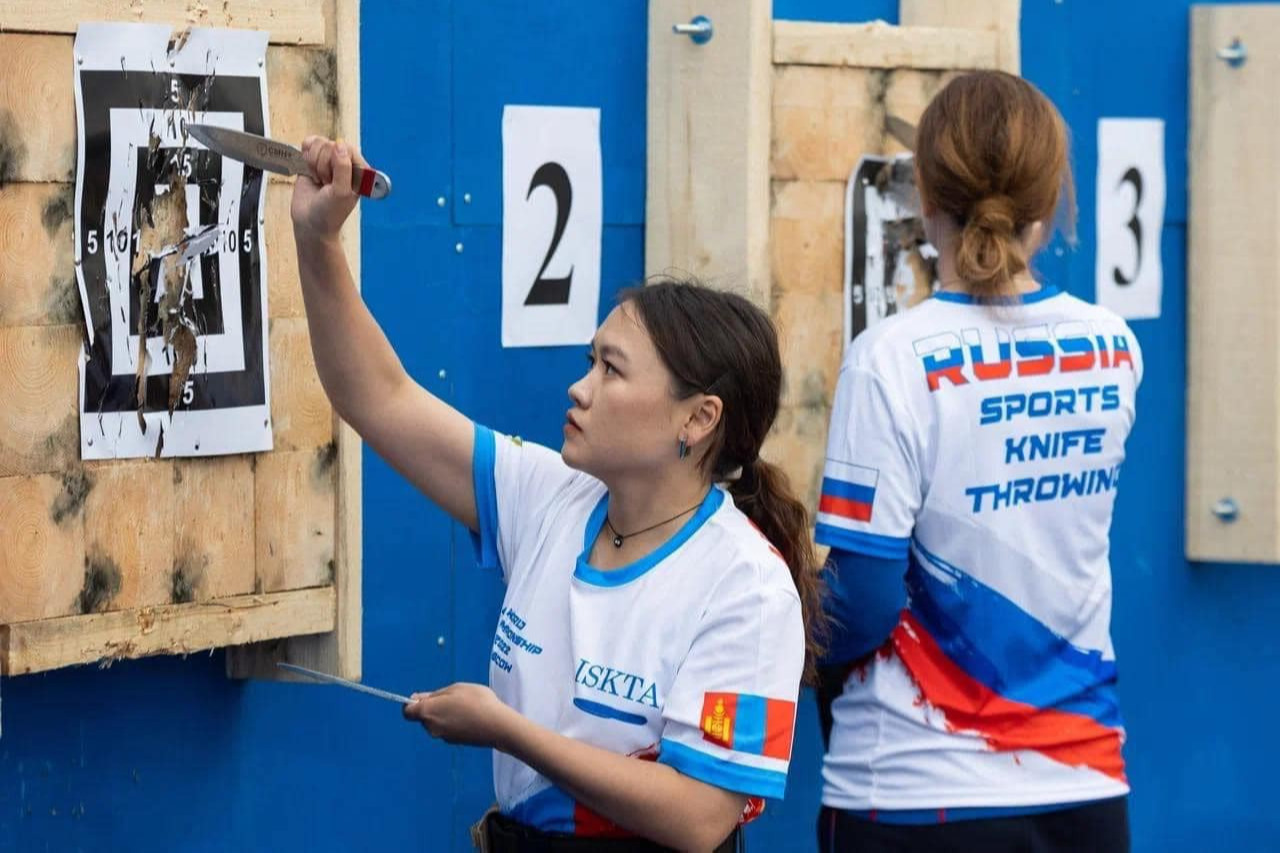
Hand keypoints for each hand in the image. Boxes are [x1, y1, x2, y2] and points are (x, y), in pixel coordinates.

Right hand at [290, 135, 364, 241]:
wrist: (310, 224)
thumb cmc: (330, 213)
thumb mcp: (341, 193)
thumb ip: (343, 168)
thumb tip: (339, 144)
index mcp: (360, 170)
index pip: (347, 148)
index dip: (336, 162)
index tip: (334, 180)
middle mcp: (346, 163)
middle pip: (331, 145)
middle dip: (323, 166)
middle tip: (326, 184)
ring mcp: (329, 160)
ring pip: (319, 143)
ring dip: (314, 163)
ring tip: (319, 180)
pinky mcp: (313, 160)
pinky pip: (309, 144)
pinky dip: (305, 155)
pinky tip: (309, 170)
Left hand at [402, 683, 519, 748]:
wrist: (497, 726)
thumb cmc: (476, 701)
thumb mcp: (455, 688)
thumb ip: (434, 694)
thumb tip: (420, 700)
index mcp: (428, 712)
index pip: (407, 711)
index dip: (412, 702)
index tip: (425, 696)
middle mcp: (431, 727)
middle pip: (424, 716)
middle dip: (433, 707)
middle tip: (453, 697)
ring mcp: (443, 737)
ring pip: (437, 722)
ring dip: (445, 714)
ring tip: (465, 706)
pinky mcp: (454, 742)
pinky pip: (448, 729)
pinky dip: (454, 723)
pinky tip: (470, 716)